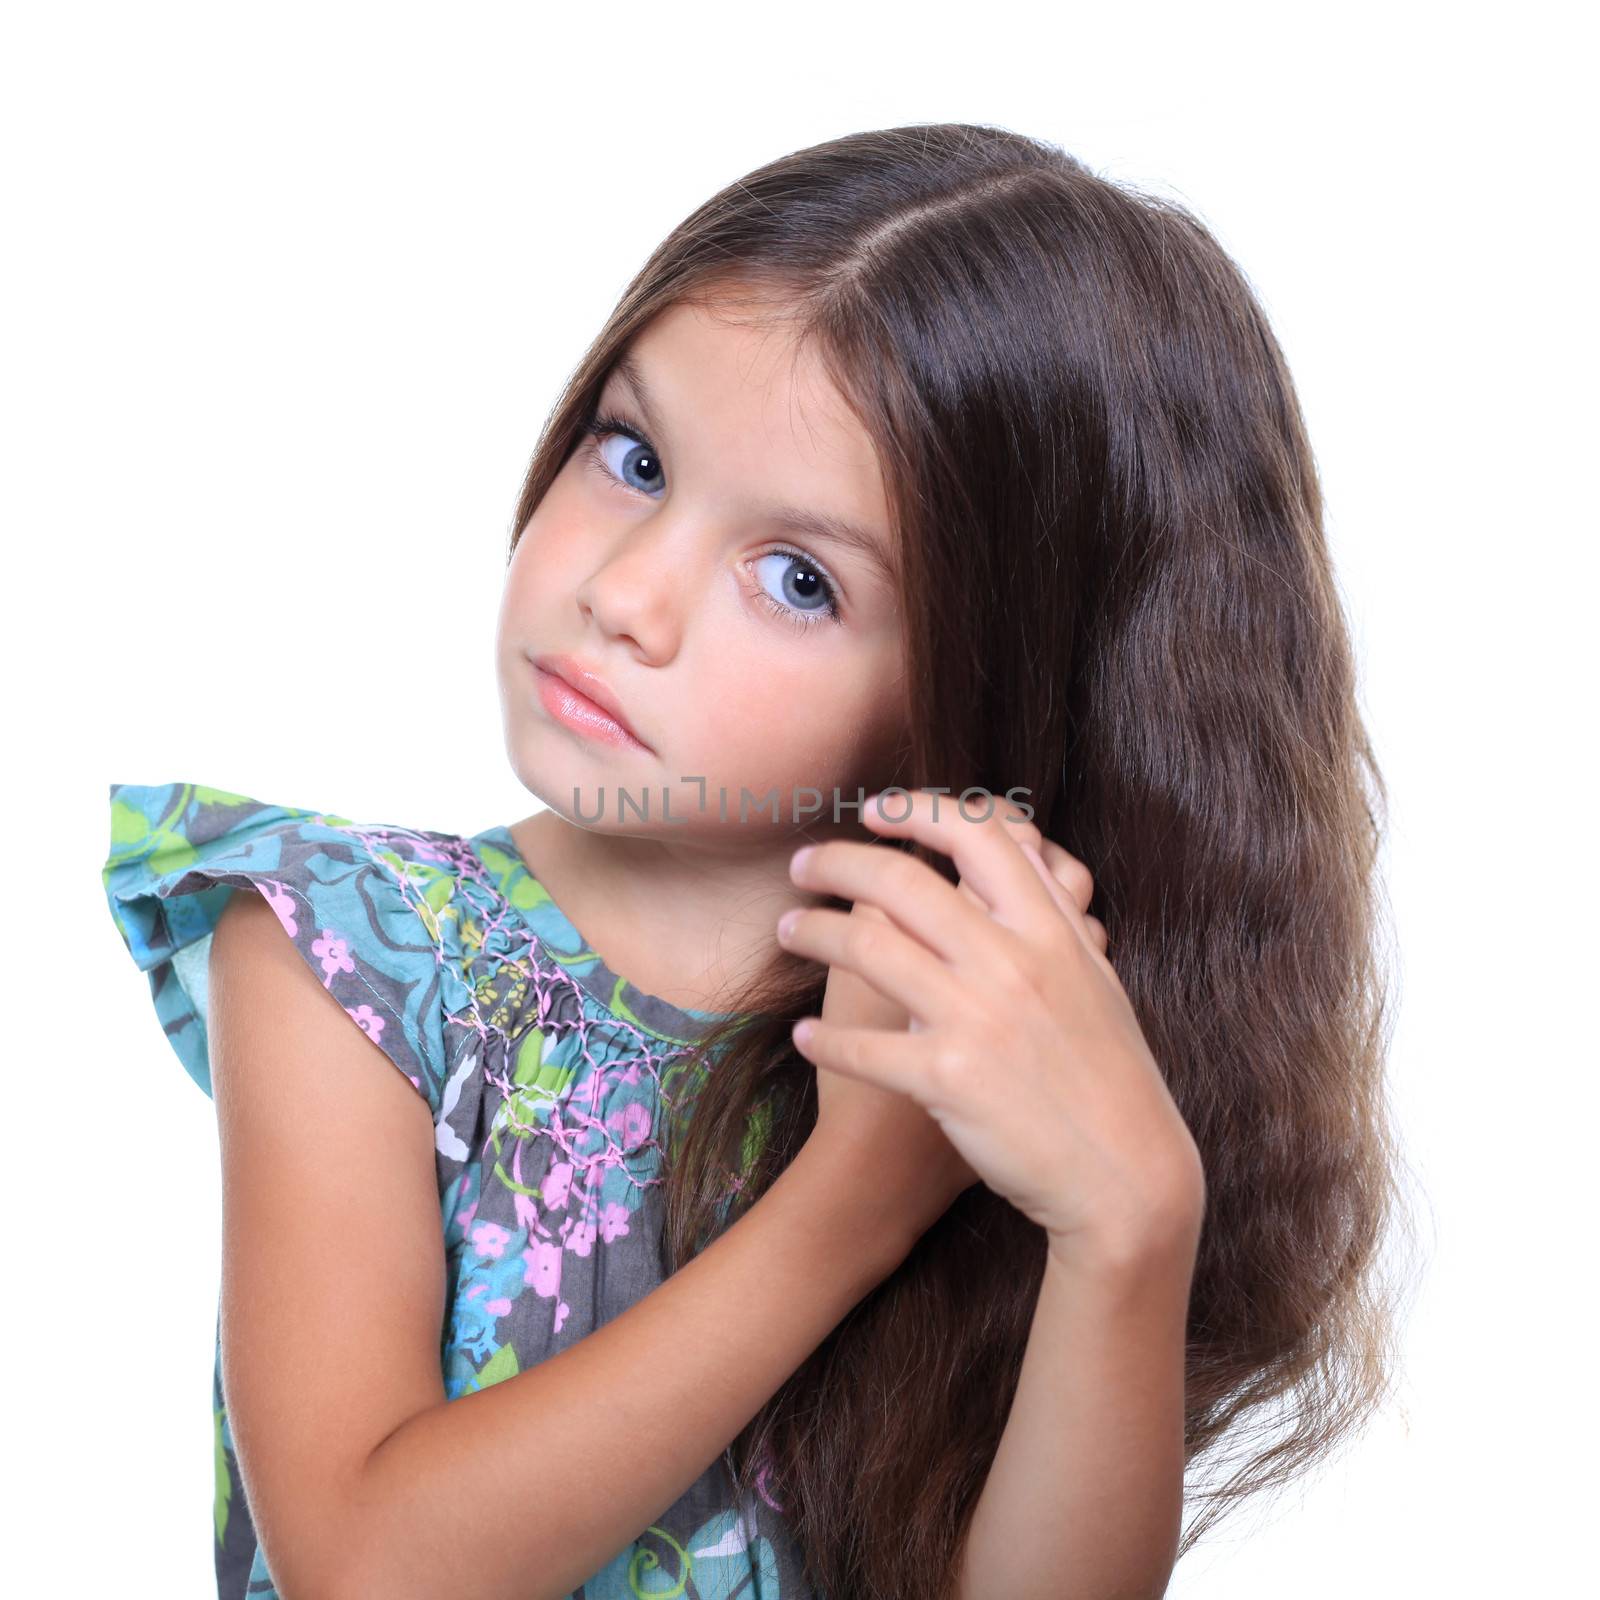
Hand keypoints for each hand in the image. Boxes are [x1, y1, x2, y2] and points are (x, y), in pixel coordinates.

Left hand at [778, 790, 1205, 1264]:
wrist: (1125, 1176)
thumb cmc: (1109, 1074)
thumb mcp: (1096, 977)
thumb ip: (1054, 910)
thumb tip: (1021, 845)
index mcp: (1050, 930)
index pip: (978, 835)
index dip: (917, 811)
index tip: (874, 811)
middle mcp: (1011, 961)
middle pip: (902, 880)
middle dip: (839, 862)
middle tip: (802, 866)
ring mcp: (978, 1017)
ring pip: (868, 947)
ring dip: (813, 932)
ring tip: (788, 931)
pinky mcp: (948, 1078)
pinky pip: (862, 1047)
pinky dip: (825, 1040)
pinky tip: (805, 1037)